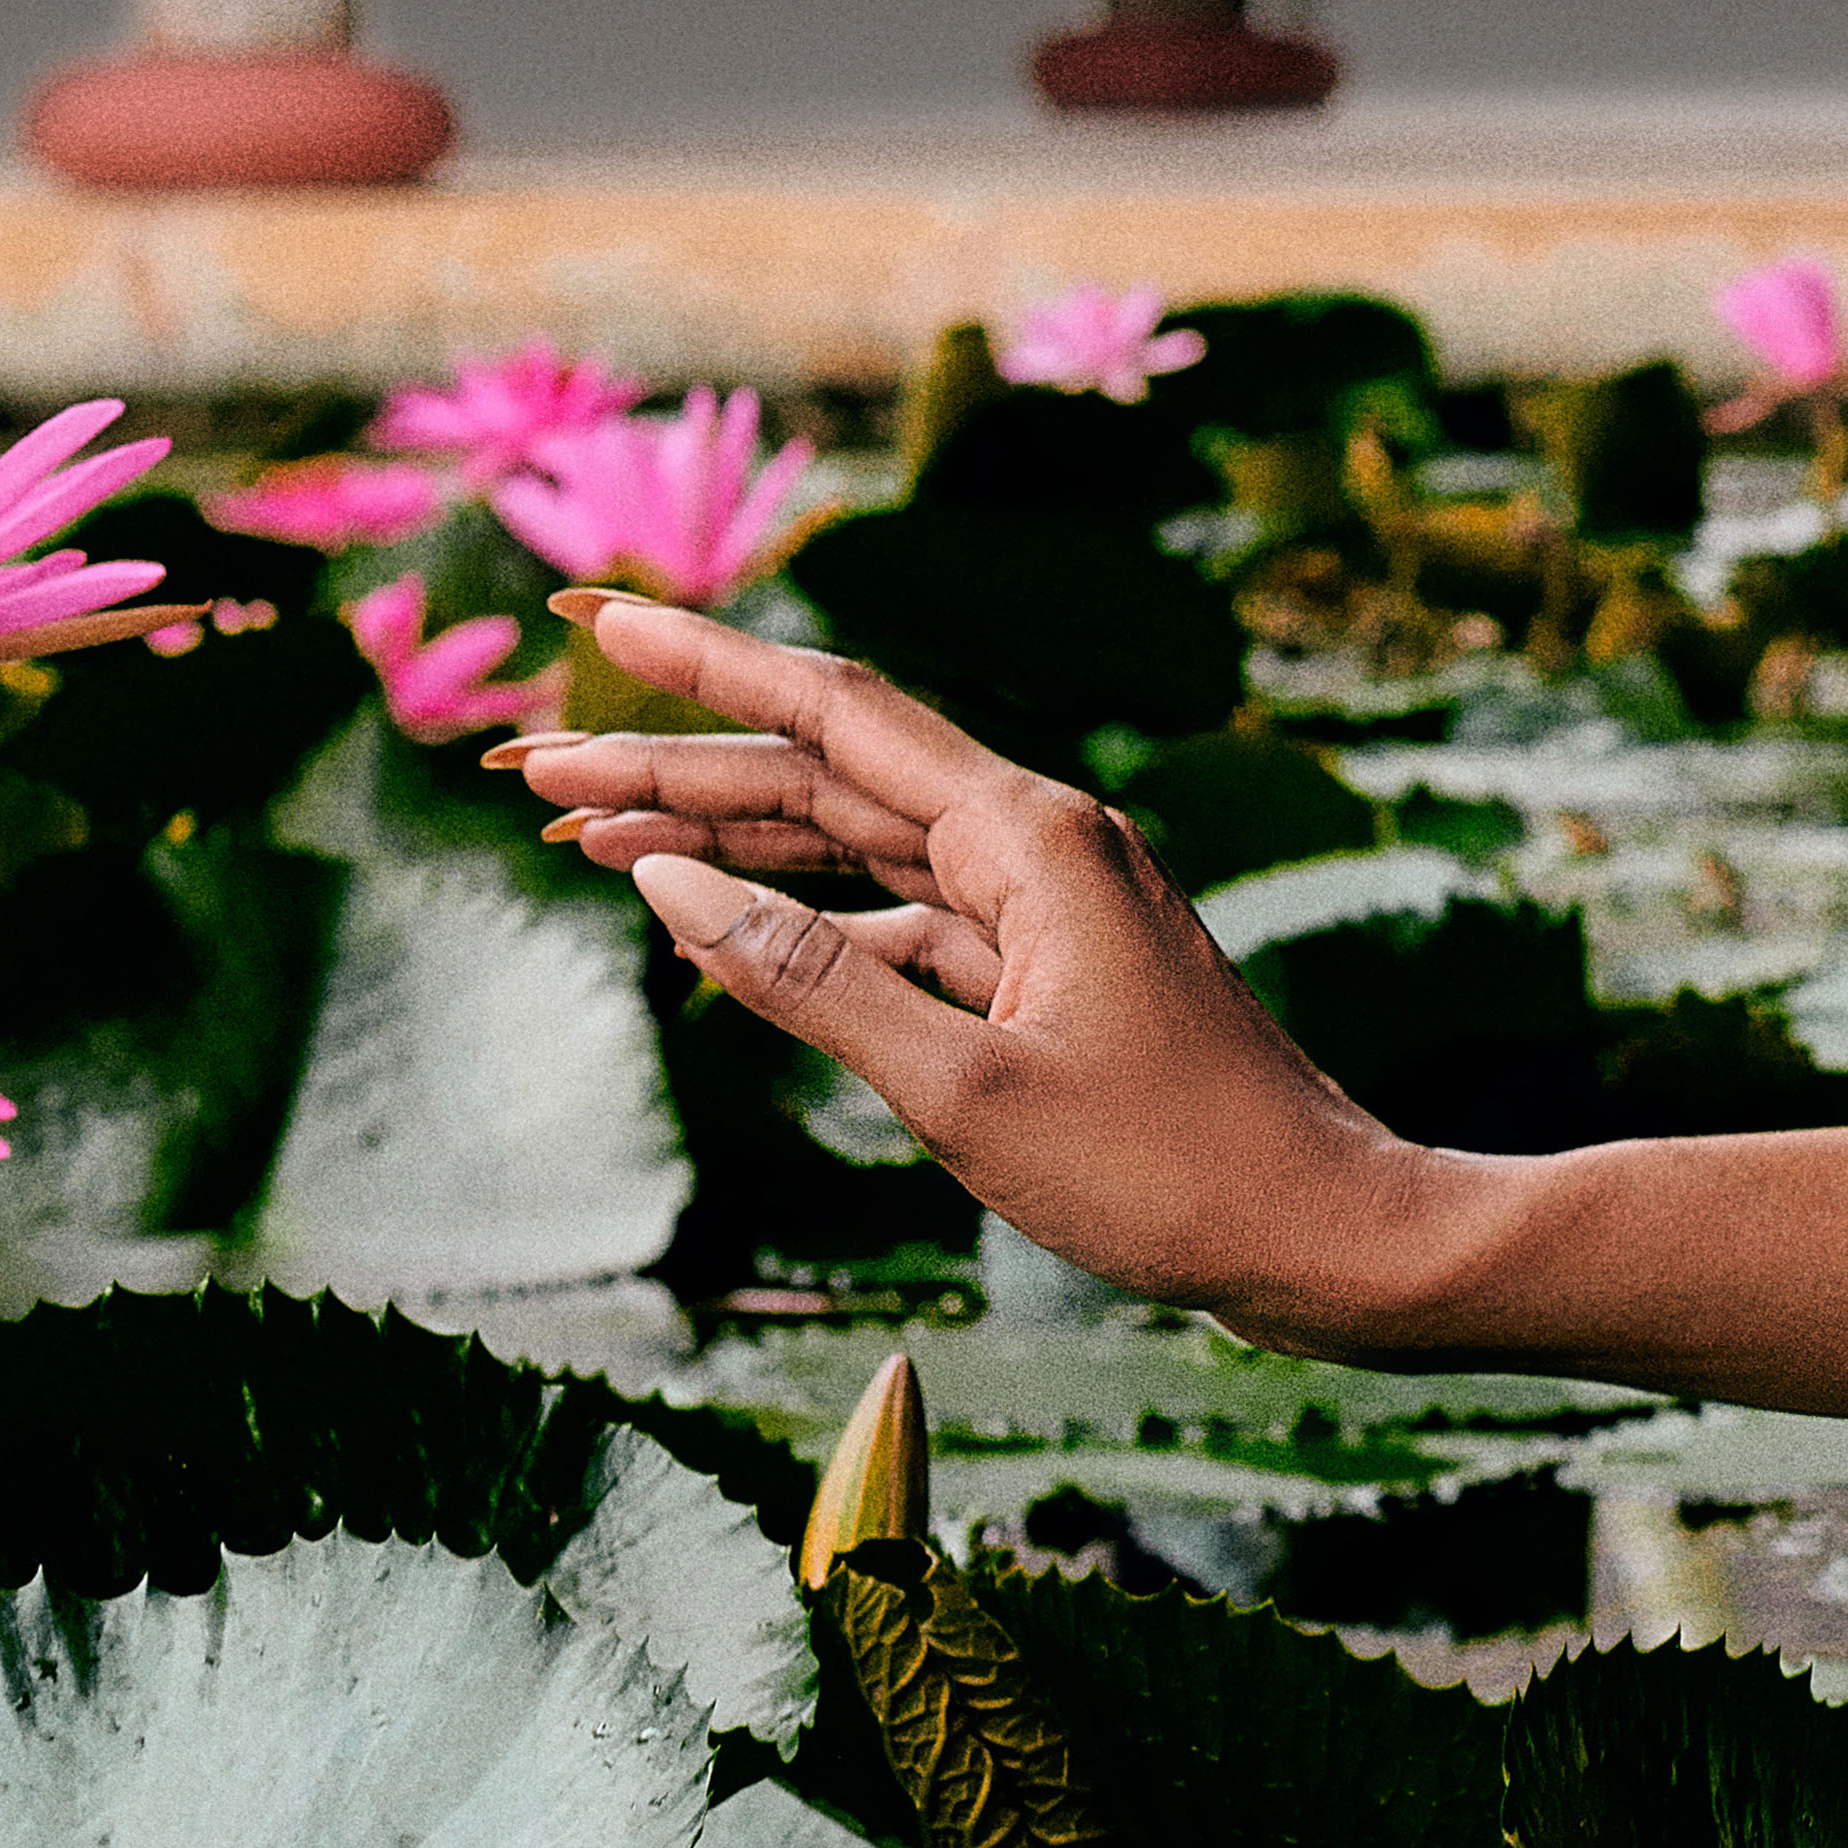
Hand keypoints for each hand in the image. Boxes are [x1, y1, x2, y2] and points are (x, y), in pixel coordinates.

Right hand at [506, 594, 1487, 1353]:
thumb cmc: (1167, 1173)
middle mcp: (1041, 840)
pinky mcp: (1048, 965)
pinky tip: (714, 925)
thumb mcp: (965, 1092)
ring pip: (856, 841)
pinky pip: (900, 914)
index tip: (594, 615)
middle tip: (526, 767)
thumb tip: (673, 884)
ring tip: (579, 833)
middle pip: (828, 772)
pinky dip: (804, 917)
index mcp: (1032, 836)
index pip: (834, 712)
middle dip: (676, 764)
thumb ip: (811, 980)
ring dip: (725, 835)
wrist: (1320, 1232)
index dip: (703, 661)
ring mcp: (1047, 901)